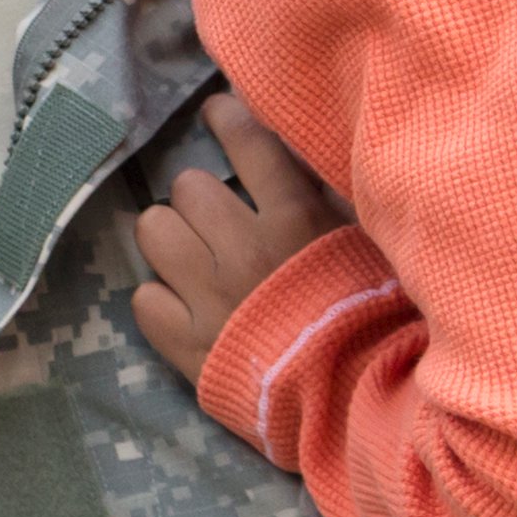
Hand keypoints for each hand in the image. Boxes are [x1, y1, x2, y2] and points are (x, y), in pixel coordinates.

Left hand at [126, 94, 347, 386]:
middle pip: (188, 185)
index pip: (247, 140)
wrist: (355, 401)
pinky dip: (161, 299)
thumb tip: (304, 151)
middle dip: (200, 198)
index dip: (225, 118)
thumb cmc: (373, 319)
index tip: (216, 114)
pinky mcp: (186, 345)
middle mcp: (244, 250)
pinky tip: (184, 306)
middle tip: (218, 219)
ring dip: (170, 238)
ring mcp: (209, 297)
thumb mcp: (368, 245)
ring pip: (153, 231)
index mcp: (295, 219)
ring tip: (191, 256)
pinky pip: (143, 298)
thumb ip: (333, 198)